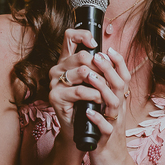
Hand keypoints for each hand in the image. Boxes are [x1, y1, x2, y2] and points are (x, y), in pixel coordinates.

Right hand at [47, 30, 120, 146]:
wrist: (81, 128)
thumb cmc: (89, 102)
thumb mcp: (96, 81)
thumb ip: (99, 66)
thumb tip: (109, 53)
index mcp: (67, 61)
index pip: (69, 37)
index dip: (83, 35)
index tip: (95, 45)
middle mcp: (58, 68)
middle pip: (81, 55)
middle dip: (100, 67)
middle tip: (107, 79)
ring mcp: (54, 82)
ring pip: (82, 71)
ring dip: (99, 82)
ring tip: (104, 92)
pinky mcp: (55, 96)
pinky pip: (79, 90)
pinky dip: (94, 95)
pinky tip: (97, 100)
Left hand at [82, 48, 140, 164]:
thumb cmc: (107, 138)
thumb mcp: (108, 114)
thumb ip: (105, 96)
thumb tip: (98, 75)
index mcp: (119, 104)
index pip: (123, 79)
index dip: (118, 63)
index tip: (109, 48)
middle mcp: (119, 112)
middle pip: (119, 86)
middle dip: (109, 69)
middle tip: (98, 54)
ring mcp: (114, 125)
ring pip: (113, 103)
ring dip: (102, 89)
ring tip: (91, 77)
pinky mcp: (106, 141)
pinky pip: (104, 128)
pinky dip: (96, 119)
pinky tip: (87, 111)